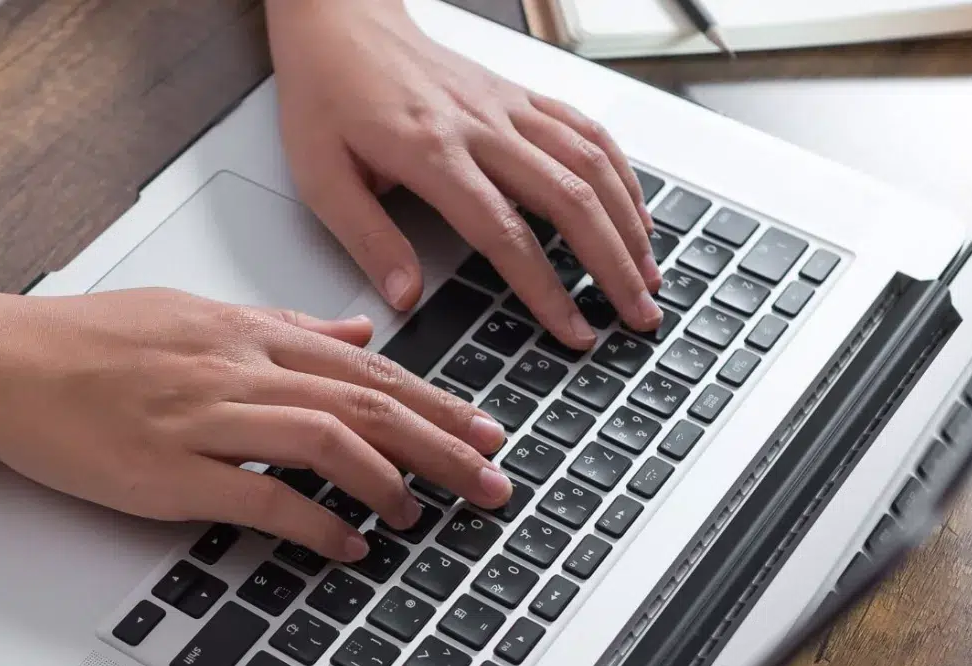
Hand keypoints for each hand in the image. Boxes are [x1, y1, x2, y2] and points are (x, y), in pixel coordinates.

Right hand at [0, 288, 513, 559]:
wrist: (4, 363)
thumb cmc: (87, 343)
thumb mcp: (196, 315)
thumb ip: (284, 327)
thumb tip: (355, 330)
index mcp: (247, 333)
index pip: (365, 367)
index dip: (436, 403)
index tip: (485, 431)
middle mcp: (237, 369)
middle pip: (365, 403)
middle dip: (440, 444)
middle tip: (491, 480)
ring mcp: (204, 420)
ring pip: (326, 440)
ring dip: (388, 479)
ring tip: (426, 513)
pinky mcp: (169, 471)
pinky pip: (260, 496)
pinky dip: (314, 522)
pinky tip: (348, 543)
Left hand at [267, 0, 660, 347]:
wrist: (341, 25)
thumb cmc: (328, 98)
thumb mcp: (322, 178)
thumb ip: (368, 240)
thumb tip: (406, 298)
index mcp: (432, 152)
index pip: (504, 233)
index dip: (546, 288)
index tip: (573, 330)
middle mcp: (482, 126)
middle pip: (570, 200)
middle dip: (612, 265)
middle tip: (637, 316)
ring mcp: (508, 107)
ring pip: (591, 163)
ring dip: (629, 224)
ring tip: (649, 275)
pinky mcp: (519, 95)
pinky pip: (586, 130)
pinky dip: (621, 173)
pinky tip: (635, 212)